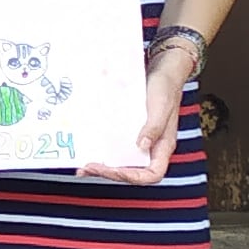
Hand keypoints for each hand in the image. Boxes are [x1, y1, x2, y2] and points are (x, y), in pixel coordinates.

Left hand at [80, 56, 190, 185]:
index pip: (152, 174)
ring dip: (103, 167)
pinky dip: (102, 152)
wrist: (161, 71)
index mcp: (162, 146)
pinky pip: (115, 147)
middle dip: (110, 173)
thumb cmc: (165, 88)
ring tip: (83, 166)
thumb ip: (154, 127)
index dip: (133, 177)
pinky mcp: (128, 132)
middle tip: (88, 167)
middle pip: (132, 172)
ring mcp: (139, 140)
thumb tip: (142, 145)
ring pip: (122, 162)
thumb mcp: (161, 106)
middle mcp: (151, 147)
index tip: (114, 171)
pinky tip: (88, 150)